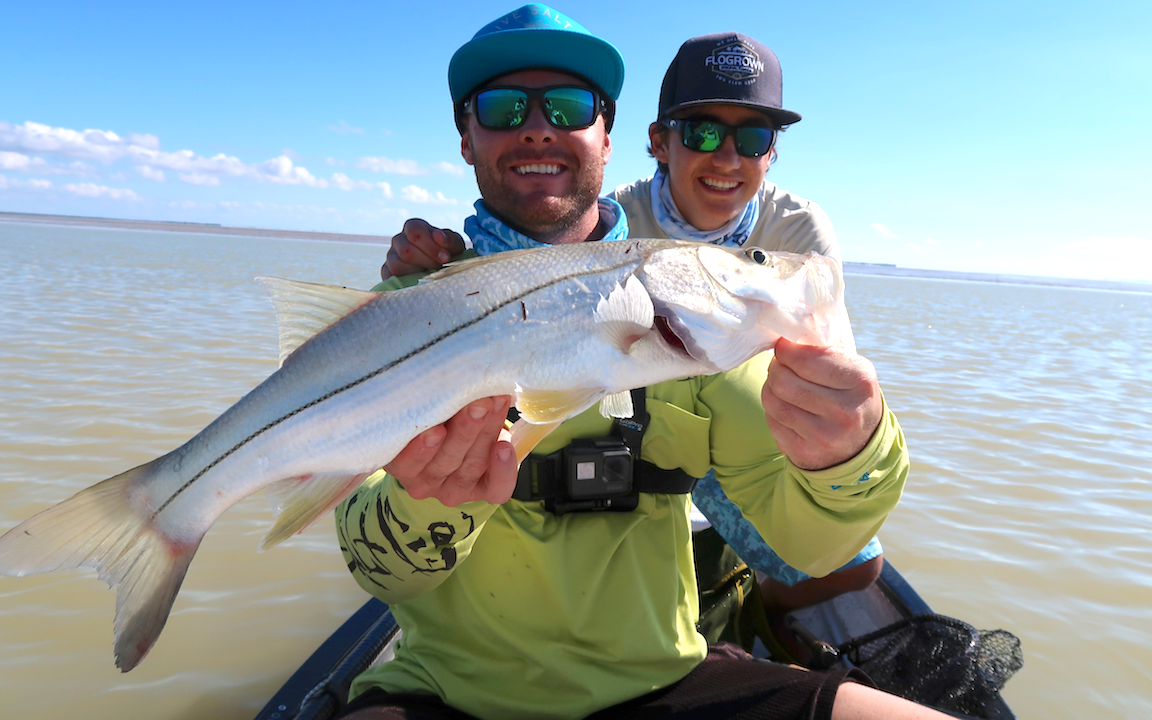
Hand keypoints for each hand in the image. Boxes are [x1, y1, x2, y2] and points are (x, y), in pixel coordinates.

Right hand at [382, 219, 466, 279]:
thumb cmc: (446, 254)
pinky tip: (420, 282)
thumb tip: (439, 237)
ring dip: (417, 272)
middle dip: (427, 261)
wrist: (441, 271)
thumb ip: (449, 239)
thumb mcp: (454, 245)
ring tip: (431, 275)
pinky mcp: (387, 272)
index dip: (430, 245)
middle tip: (440, 267)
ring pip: (396, 265)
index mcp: (413, 227)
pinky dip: (406, 282)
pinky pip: (391, 277)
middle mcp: (399, 240)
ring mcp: (391, 256)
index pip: (415, 231)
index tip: (446, 257)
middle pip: (406, 250)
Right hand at [384, 396, 517, 505]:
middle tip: (478, 404)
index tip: (436, 428)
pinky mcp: (482, 493)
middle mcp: (424, 482)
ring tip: (496, 405)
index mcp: (401, 463)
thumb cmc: (437, 413)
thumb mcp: (426, 408)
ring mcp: (453, 490)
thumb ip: (429, 402)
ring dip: (487, 433)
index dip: (420, 449)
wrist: (460, 426)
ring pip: (472, 466)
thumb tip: (447, 379)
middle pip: (446, 461)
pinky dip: (504, 469)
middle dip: (464, 430)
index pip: (406, 463)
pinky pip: (496, 490)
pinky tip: (505, 447)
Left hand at [761, 338, 883, 470]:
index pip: (806, 359)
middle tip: (779, 364)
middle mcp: (845, 411)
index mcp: (860, 381)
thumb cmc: (848, 395)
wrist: (859, 445)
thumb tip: (784, 335)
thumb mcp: (851, 369)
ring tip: (781, 383)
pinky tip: (785, 405)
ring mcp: (824, 436)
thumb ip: (823, 350)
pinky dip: (772, 409)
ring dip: (770, 387)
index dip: (786, 349)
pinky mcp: (804, 452)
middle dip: (775, 367)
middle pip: (783, 380)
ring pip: (773, 400)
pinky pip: (771, 420)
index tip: (782, 346)